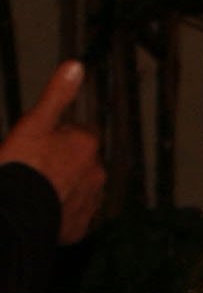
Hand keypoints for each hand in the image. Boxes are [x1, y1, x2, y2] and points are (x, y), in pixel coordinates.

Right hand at [0, 61, 103, 241]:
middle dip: (60, 161)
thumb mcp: (34, 122)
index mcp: (87, 144)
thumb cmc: (22, 166)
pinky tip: (39, 207)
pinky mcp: (79, 226)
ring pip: (76, 186)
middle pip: (79, 160)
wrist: (15, 215)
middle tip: (32, 166)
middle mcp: (96, 172)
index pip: (78, 132)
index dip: (56, 135)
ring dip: (61, 185)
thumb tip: (76, 66)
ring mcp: (90, 201)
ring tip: (34, 188)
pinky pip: (71, 213)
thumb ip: (57, 95)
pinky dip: (59, 210)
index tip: (37, 142)